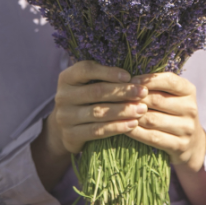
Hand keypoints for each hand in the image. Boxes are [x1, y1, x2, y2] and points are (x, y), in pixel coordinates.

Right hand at [31, 61, 145, 192]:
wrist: (66, 128)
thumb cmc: (86, 101)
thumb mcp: (87, 85)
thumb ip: (104, 78)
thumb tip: (135, 76)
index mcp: (66, 78)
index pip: (85, 70)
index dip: (108, 72)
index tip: (129, 76)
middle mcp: (62, 96)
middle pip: (95, 92)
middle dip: (122, 92)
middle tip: (143, 92)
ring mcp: (64, 116)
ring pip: (97, 112)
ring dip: (122, 110)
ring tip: (142, 109)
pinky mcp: (69, 134)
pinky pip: (96, 131)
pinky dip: (116, 127)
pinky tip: (132, 124)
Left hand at [125, 72, 205, 170]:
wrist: (190, 142)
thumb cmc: (170, 111)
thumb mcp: (169, 94)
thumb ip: (153, 85)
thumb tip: (126, 80)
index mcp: (188, 91)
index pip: (168, 80)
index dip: (147, 80)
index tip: (130, 80)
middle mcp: (191, 108)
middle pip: (156, 100)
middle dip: (133, 99)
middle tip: (115, 98)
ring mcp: (187, 128)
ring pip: (151, 119)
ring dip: (131, 116)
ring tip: (116, 112)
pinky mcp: (180, 145)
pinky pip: (152, 137)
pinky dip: (134, 131)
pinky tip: (123, 127)